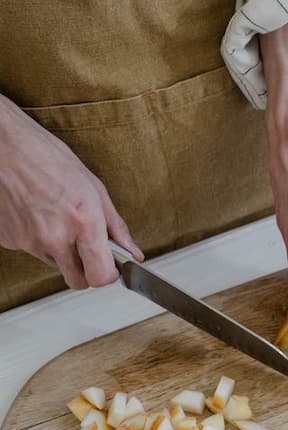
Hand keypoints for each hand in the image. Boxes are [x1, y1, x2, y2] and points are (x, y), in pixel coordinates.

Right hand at [0, 97, 141, 288]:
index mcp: (84, 223)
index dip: (108, 276)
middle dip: (87, 271)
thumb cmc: (49, 160)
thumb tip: (133, 252)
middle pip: (77, 281)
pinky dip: (39, 240)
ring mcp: (29, 242)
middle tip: (89, 250)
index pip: (100, 277)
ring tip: (60, 220)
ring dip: (63, 252)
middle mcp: (55, 238)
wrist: (6, 148)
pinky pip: (32, 250)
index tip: (111, 267)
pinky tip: (39, 215)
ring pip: (55, 265)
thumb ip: (116, 227)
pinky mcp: (10, 240)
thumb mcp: (95, 189)